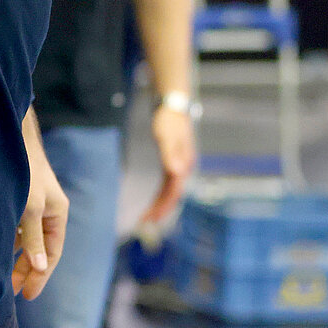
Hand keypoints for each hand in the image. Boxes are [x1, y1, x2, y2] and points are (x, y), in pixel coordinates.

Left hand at [14, 146, 68, 300]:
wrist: (10, 140)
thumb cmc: (25, 172)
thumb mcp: (30, 208)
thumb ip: (34, 237)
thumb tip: (38, 267)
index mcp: (57, 215)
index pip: (51, 254)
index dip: (40, 276)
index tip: (28, 294)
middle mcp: (46, 213)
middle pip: (39, 250)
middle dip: (26, 270)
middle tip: (12, 291)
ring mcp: (31, 207)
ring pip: (26, 240)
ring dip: (16, 258)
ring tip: (4, 278)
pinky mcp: (17, 202)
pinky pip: (15, 229)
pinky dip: (8, 242)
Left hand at [142, 107, 196, 223]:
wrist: (173, 105)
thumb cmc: (169, 118)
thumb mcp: (167, 134)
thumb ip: (171, 153)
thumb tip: (177, 173)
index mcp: (184, 163)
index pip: (174, 191)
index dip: (163, 206)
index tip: (150, 218)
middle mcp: (184, 167)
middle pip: (173, 194)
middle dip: (160, 210)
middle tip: (144, 223)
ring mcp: (180, 165)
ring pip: (170, 190)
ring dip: (161, 204)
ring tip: (147, 217)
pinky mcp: (173, 162)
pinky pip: (168, 184)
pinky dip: (161, 194)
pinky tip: (155, 201)